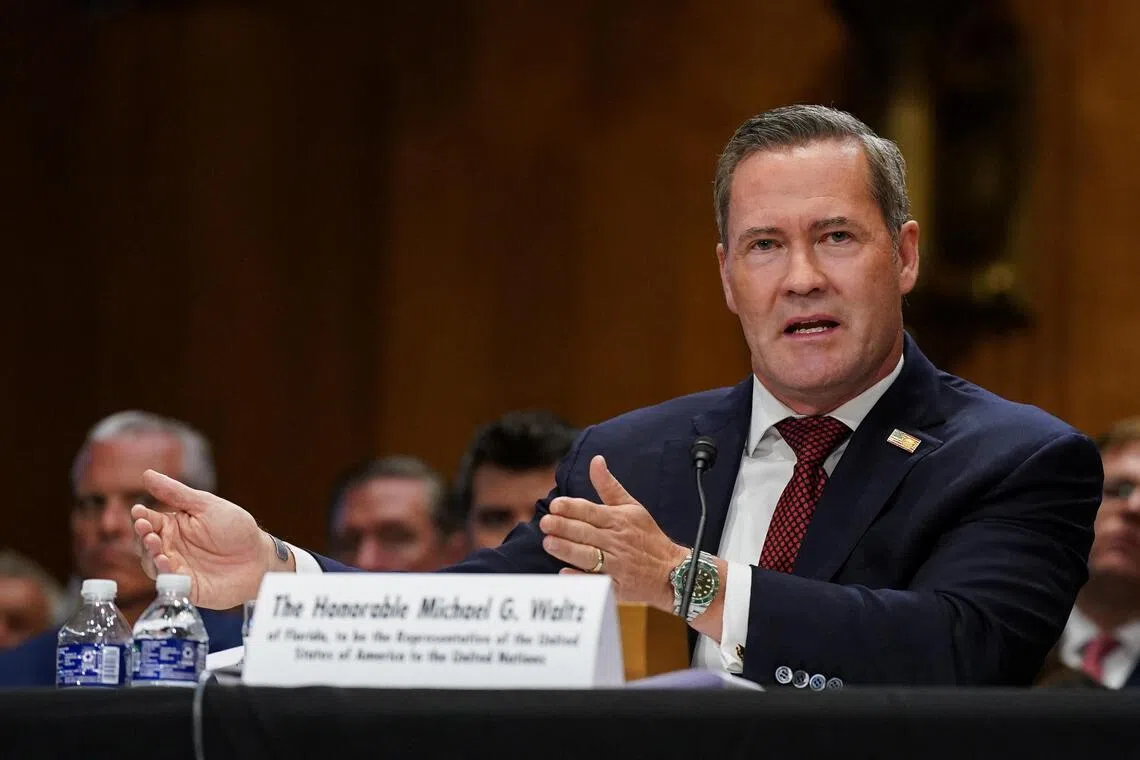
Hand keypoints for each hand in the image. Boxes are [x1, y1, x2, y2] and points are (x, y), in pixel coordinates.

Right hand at [131, 470, 288, 608]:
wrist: (259, 557)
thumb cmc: (236, 528)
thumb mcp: (206, 506)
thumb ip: (177, 494)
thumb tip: (147, 474)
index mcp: (174, 526)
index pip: (149, 520)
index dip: (141, 517)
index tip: (138, 513)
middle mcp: (171, 548)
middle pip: (146, 543)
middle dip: (142, 536)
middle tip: (145, 529)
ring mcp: (178, 568)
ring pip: (152, 564)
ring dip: (149, 554)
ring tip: (153, 543)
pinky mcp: (186, 587)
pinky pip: (169, 582)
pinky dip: (164, 573)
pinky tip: (165, 562)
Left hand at [539, 455, 688, 611]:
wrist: (672, 570)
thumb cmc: (647, 536)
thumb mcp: (632, 507)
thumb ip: (609, 486)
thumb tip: (595, 461)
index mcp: (619, 520)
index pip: (592, 512)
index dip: (573, 508)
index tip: (555, 505)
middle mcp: (617, 541)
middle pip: (587, 533)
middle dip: (564, 527)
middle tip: (545, 523)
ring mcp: (618, 564)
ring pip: (589, 556)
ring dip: (568, 549)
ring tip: (549, 543)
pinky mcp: (618, 586)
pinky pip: (597, 582)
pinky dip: (581, 578)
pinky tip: (564, 572)